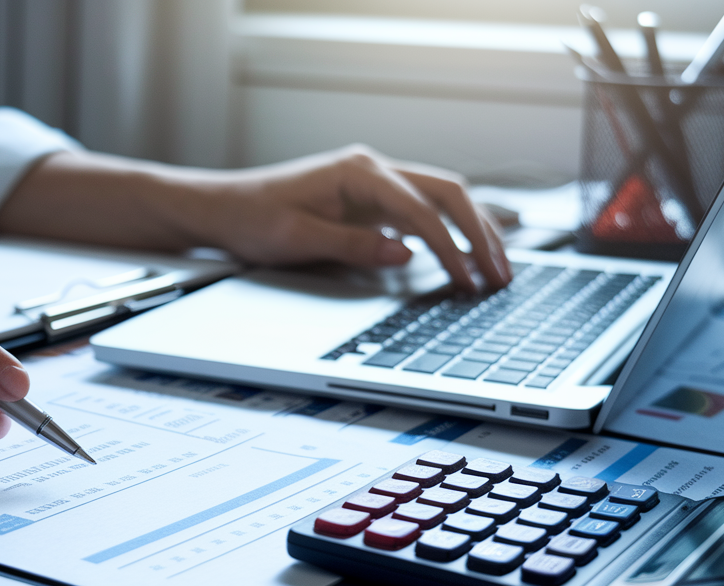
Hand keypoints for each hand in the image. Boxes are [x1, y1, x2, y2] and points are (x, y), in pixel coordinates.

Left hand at [205, 145, 509, 290]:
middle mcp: (372, 168)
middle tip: (501, 275)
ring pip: (441, 198)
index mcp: (357, 172)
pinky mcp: (370, 199)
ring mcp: (373, 181)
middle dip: (479, 234)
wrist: (222, 207)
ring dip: (471, 231)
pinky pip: (422, 210)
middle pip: (447, 194)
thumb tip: (406, 255)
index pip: (421, 209)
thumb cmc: (251, 219)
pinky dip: (448, 231)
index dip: (450, 247)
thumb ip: (353, 245)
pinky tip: (465, 256)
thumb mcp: (297, 239)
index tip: (468, 280)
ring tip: (496, 269)